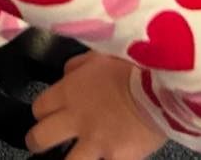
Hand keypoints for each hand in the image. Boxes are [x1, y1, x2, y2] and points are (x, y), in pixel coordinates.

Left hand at [27, 53, 164, 159]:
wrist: (163, 85)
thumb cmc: (135, 63)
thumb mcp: (102, 52)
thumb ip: (79, 65)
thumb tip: (68, 73)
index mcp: (70, 91)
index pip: (39, 107)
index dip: (41, 112)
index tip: (44, 115)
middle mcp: (77, 119)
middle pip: (40, 138)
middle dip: (37, 142)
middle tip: (40, 143)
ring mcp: (95, 142)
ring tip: (70, 158)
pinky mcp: (117, 158)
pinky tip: (105, 158)